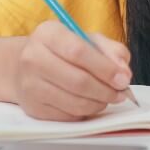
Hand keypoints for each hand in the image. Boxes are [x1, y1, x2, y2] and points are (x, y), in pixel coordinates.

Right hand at [13, 21, 132, 120]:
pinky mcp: (33, 107)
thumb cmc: (64, 51)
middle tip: (121, 94)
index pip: (78, 52)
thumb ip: (112, 51)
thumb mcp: (89, 40)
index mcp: (48, 34)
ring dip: (99, 103)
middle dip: (106, 90)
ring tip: (109, 98)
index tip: (123, 79)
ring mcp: (30, 85)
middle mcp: (33, 58)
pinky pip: (68, 116)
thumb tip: (124, 73)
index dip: (105, 69)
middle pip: (78, 81)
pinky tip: (91, 103)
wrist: (25, 67)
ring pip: (74, 102)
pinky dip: (86, 112)